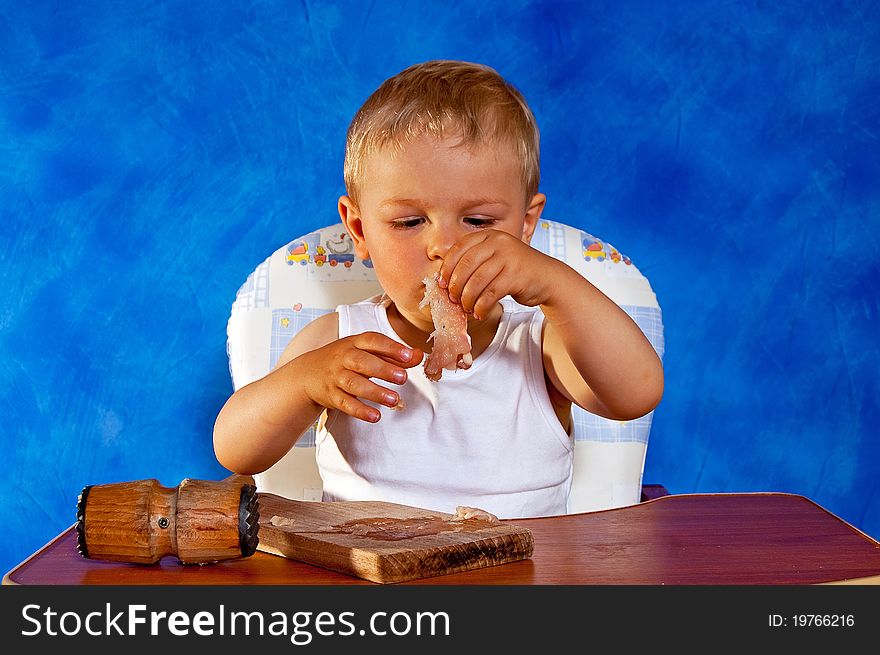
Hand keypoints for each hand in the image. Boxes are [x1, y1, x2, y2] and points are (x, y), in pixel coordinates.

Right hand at [296, 332, 422, 422]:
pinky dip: (360, 411)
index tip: (409, 355)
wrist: (308, 374)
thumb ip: (393, 355)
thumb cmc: (344, 360)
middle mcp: (343, 358)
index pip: (373, 340)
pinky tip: (375, 416)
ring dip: (375, 392)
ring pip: (354, 384)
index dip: (391, 347)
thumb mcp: (366, 352)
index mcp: (354, 343)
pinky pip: (346, 404)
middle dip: (383, 369)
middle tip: (402, 378)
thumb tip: (419, 356)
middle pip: (362, 362)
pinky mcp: (332, 396)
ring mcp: (336, 377)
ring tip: (394, 400)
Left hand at [438, 229, 557, 318]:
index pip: (459, 249)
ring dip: (467, 299)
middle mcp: (498, 242)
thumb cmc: (515, 271)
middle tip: (454, 299)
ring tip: (466, 308)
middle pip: (466, 265)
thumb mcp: (493, 259)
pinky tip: (479, 313)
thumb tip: (444, 281)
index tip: (442, 284)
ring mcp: (508, 257)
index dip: (447, 268)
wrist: (547, 278)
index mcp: (488, 236)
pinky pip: (490, 293)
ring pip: (477, 281)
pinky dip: (481, 306)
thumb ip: (473, 263)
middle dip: (456, 286)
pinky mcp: (516, 275)